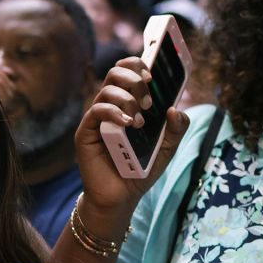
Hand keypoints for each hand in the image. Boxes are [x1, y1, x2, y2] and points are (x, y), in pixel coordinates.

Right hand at [74, 58, 189, 214]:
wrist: (121, 197)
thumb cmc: (140, 170)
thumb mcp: (166, 149)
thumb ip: (176, 129)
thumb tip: (176, 109)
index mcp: (127, 103)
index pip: (127, 71)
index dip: (137, 64)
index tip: (152, 75)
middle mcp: (110, 106)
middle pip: (115, 73)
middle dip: (133, 79)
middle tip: (148, 101)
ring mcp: (96, 118)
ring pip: (106, 89)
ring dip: (127, 99)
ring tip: (139, 121)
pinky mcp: (85, 132)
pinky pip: (96, 110)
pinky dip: (113, 112)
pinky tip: (128, 124)